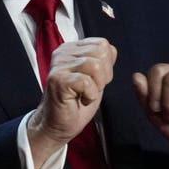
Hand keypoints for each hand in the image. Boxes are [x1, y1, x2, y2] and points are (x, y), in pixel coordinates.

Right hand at [27, 38, 116, 168]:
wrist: (59, 124)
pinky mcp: (58, 80)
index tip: (95, 79)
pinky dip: (90, 95)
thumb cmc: (77, 102)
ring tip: (86, 94)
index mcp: (72, 49)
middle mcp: (63, 53)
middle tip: (91, 88)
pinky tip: (81, 100)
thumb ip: (102, 60)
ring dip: (97, 85)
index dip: (107, 64)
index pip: (102, 44)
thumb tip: (111, 50)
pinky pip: (86, 82)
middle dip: (104, 75)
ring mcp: (59, 66)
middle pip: (101, 53)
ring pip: (95, 65)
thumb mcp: (95, 76)